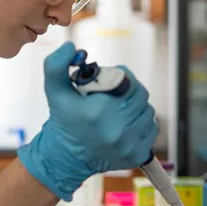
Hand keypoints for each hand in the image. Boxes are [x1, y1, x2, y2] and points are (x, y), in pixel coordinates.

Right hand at [17, 42, 158, 200]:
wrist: (66, 157)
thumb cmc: (63, 120)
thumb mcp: (55, 90)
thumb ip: (56, 64)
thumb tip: (71, 48)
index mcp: (98, 112)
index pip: (128, 80)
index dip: (121, 75)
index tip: (109, 80)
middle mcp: (116, 130)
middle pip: (140, 94)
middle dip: (130, 89)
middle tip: (115, 93)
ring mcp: (129, 144)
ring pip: (148, 110)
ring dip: (136, 106)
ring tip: (118, 109)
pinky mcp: (137, 154)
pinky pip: (152, 128)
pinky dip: (142, 123)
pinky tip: (125, 124)